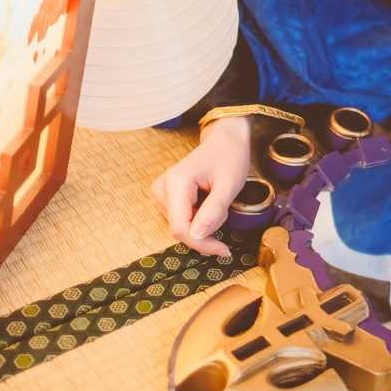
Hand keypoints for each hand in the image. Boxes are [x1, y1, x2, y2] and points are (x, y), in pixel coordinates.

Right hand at [149, 116, 250, 258]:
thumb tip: (196, 236)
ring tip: (217, 201)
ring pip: (181, 227)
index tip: (224, 250)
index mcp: (176, 183)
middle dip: (206, 231)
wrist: (225, 140)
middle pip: (179, 229)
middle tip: (226, 212)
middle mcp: (162, 188)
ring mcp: (161, 193)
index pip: (181, 228)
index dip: (201, 244)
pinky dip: (199, 219)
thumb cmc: (229, 157)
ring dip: (203, 224)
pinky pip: (182, 220)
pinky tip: (209, 203)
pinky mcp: (166, 197)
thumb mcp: (229, 184)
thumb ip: (213, 211)